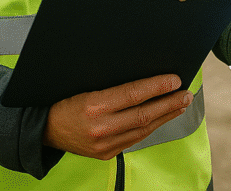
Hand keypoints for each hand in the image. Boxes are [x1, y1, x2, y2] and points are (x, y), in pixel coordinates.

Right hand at [43, 74, 191, 159]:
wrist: (45, 130)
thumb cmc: (65, 102)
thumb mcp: (86, 86)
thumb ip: (113, 85)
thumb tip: (145, 77)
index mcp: (94, 105)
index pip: (134, 94)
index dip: (157, 87)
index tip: (174, 79)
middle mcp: (101, 127)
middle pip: (144, 114)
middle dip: (169, 102)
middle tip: (185, 93)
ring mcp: (104, 144)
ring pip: (143, 129)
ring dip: (165, 116)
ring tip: (180, 104)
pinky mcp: (107, 154)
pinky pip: (135, 139)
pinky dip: (151, 127)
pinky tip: (162, 118)